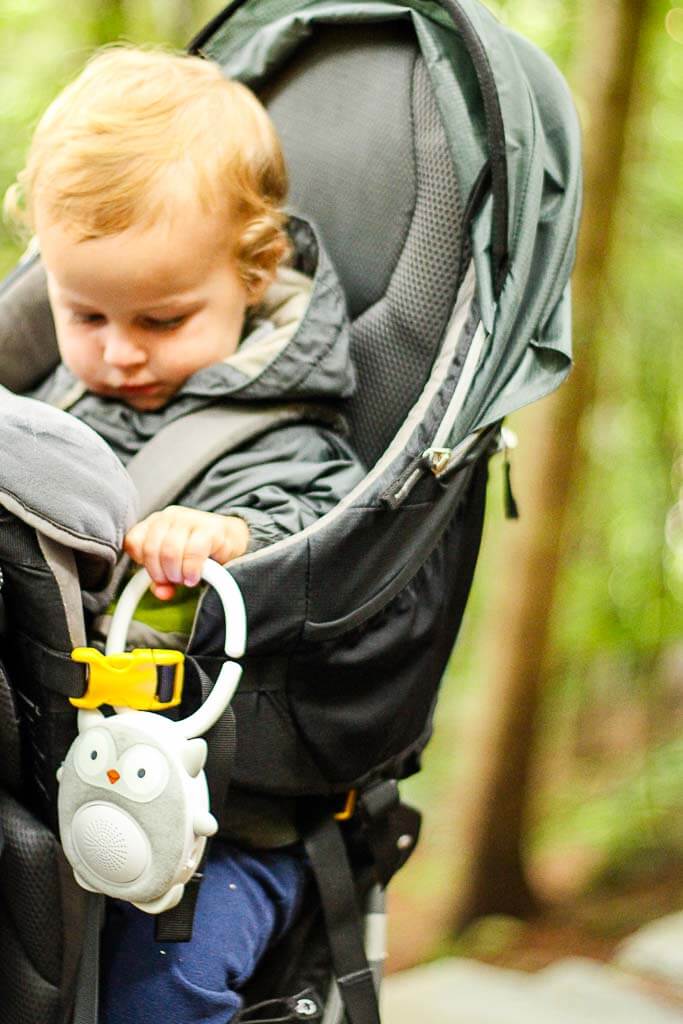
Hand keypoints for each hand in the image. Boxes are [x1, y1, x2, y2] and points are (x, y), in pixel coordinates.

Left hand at [123, 506, 249, 599]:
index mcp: (155, 523)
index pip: (133, 542)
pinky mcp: (210, 528)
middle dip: (161, 573)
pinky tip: (195, 577)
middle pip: (151, 549)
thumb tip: (161, 593)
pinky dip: (192, 570)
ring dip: (177, 573)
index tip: (158, 574)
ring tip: (186, 579)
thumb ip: (162, 580)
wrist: (232, 539)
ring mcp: (190, 518)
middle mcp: (169, 516)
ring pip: (170, 551)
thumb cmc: (199, 552)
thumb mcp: (174, 566)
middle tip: (174, 581)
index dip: (143, 564)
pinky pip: (193, 552)